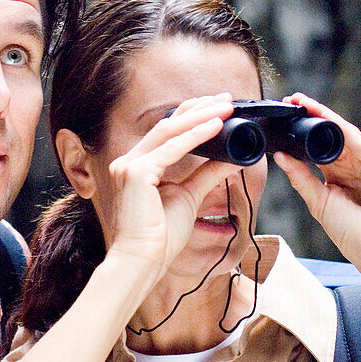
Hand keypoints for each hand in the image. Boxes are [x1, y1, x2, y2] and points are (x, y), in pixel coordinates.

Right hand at [104, 95, 235, 302]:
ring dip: (200, 116)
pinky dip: (195, 135)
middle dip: (199, 109)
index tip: (216, 106)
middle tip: (225, 99)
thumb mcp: (189, 197)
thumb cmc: (160, 237)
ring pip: (169, 131)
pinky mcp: (136, 172)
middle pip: (167, 125)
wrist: (143, 262)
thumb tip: (231, 159)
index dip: (192, 116)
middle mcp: (129, 160)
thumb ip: (206, 175)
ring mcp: (129, 164)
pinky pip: (171, 148)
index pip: (166, 132)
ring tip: (225, 107)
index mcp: (138, 165)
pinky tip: (215, 126)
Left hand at [273, 93, 360, 308]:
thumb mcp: (318, 202)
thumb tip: (280, 155)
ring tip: (302, 102)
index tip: (284, 115)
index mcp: (339, 177)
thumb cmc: (353, 236)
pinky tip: (322, 115)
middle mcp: (354, 168)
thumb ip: (300, 177)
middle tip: (290, 101)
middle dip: (311, 117)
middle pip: (331, 136)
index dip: (302, 131)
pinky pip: (357, 141)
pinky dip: (338, 125)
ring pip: (343, 134)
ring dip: (323, 116)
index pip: (319, 147)